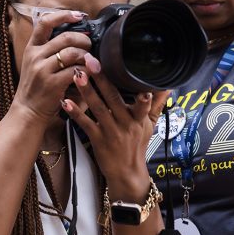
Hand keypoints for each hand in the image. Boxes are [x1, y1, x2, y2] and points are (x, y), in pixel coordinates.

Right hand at [13, 10, 91, 121]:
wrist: (28, 111)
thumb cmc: (36, 88)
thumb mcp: (35, 64)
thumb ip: (49, 50)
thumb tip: (74, 37)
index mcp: (31, 48)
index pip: (45, 22)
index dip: (64, 15)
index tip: (79, 15)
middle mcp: (35, 56)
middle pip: (66, 37)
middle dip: (83, 39)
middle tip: (90, 45)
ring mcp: (43, 70)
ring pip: (73, 53)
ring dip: (86, 56)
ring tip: (90, 61)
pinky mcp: (53, 84)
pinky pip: (76, 70)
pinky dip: (86, 71)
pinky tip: (88, 74)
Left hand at [60, 53, 168, 198]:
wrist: (126, 173)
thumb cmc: (137, 146)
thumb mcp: (151, 125)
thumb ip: (157, 104)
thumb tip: (168, 86)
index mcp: (139, 118)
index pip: (143, 104)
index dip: (142, 95)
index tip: (137, 81)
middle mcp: (125, 123)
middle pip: (113, 98)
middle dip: (102, 79)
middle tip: (92, 61)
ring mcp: (110, 131)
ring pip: (98, 108)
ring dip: (87, 91)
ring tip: (77, 75)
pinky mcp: (97, 139)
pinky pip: (85, 124)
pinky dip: (75, 113)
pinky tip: (65, 102)